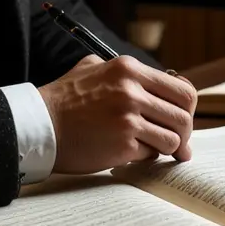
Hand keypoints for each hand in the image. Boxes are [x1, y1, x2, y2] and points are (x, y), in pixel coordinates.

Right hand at [37, 54, 197, 173]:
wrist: (38, 126)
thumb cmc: (64, 100)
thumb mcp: (93, 69)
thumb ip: (126, 73)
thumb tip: (165, 81)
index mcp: (128, 70)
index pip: (182, 90)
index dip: (186, 109)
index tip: (180, 119)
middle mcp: (131, 91)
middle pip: (183, 116)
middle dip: (184, 133)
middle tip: (178, 144)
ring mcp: (127, 119)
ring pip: (172, 139)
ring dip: (166, 148)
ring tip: (151, 148)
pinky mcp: (121, 145)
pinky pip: (151, 154)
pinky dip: (145, 156)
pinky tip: (130, 153)